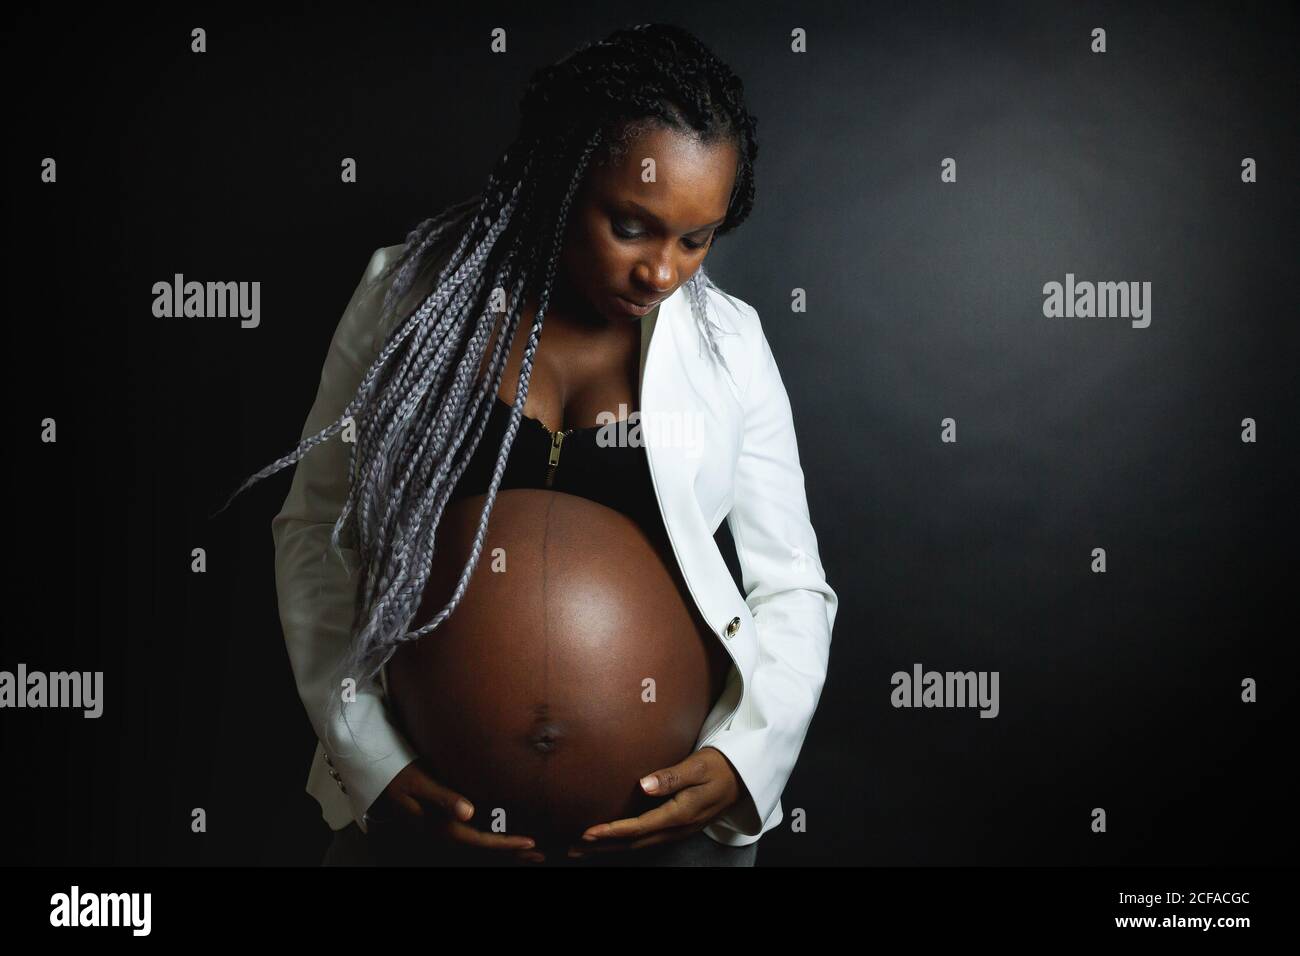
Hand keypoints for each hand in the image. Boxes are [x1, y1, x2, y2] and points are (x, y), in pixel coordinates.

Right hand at [367, 758, 545, 862]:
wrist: (376, 774)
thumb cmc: (399, 773)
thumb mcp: (419, 782)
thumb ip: (443, 797)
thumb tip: (468, 813)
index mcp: (439, 826)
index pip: (479, 841)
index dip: (505, 844)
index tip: (530, 842)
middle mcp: (443, 832)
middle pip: (483, 849)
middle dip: (511, 853)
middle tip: (541, 854)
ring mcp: (442, 829)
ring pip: (479, 845)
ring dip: (504, 848)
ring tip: (530, 850)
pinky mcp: (443, 822)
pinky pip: (473, 836)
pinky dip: (492, 838)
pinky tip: (504, 834)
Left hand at [567, 746, 743, 857]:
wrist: (744, 778)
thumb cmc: (719, 766)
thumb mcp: (698, 766)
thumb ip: (671, 777)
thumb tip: (643, 785)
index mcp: (679, 814)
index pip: (638, 827)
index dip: (611, 831)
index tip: (587, 831)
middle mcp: (676, 828)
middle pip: (633, 843)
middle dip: (603, 846)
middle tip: (574, 847)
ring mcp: (678, 830)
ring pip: (638, 844)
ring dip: (611, 847)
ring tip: (583, 848)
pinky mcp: (677, 827)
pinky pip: (646, 839)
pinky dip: (625, 842)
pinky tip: (611, 840)